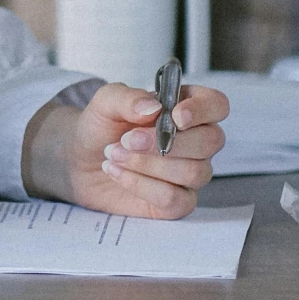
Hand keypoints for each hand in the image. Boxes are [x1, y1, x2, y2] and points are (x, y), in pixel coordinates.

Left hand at [24, 80, 229, 218]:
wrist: (81, 160)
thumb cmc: (101, 127)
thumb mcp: (105, 103)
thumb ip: (127, 98)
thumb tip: (153, 107)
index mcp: (186, 108)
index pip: (217, 105)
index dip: (202, 110)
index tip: (175, 116)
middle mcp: (196, 141)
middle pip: (211, 141)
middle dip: (165, 141)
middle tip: (126, 140)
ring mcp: (190, 173)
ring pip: (194, 172)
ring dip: (148, 164)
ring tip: (114, 155)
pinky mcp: (177, 201)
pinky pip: (175, 199)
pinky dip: (142, 186)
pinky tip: (118, 173)